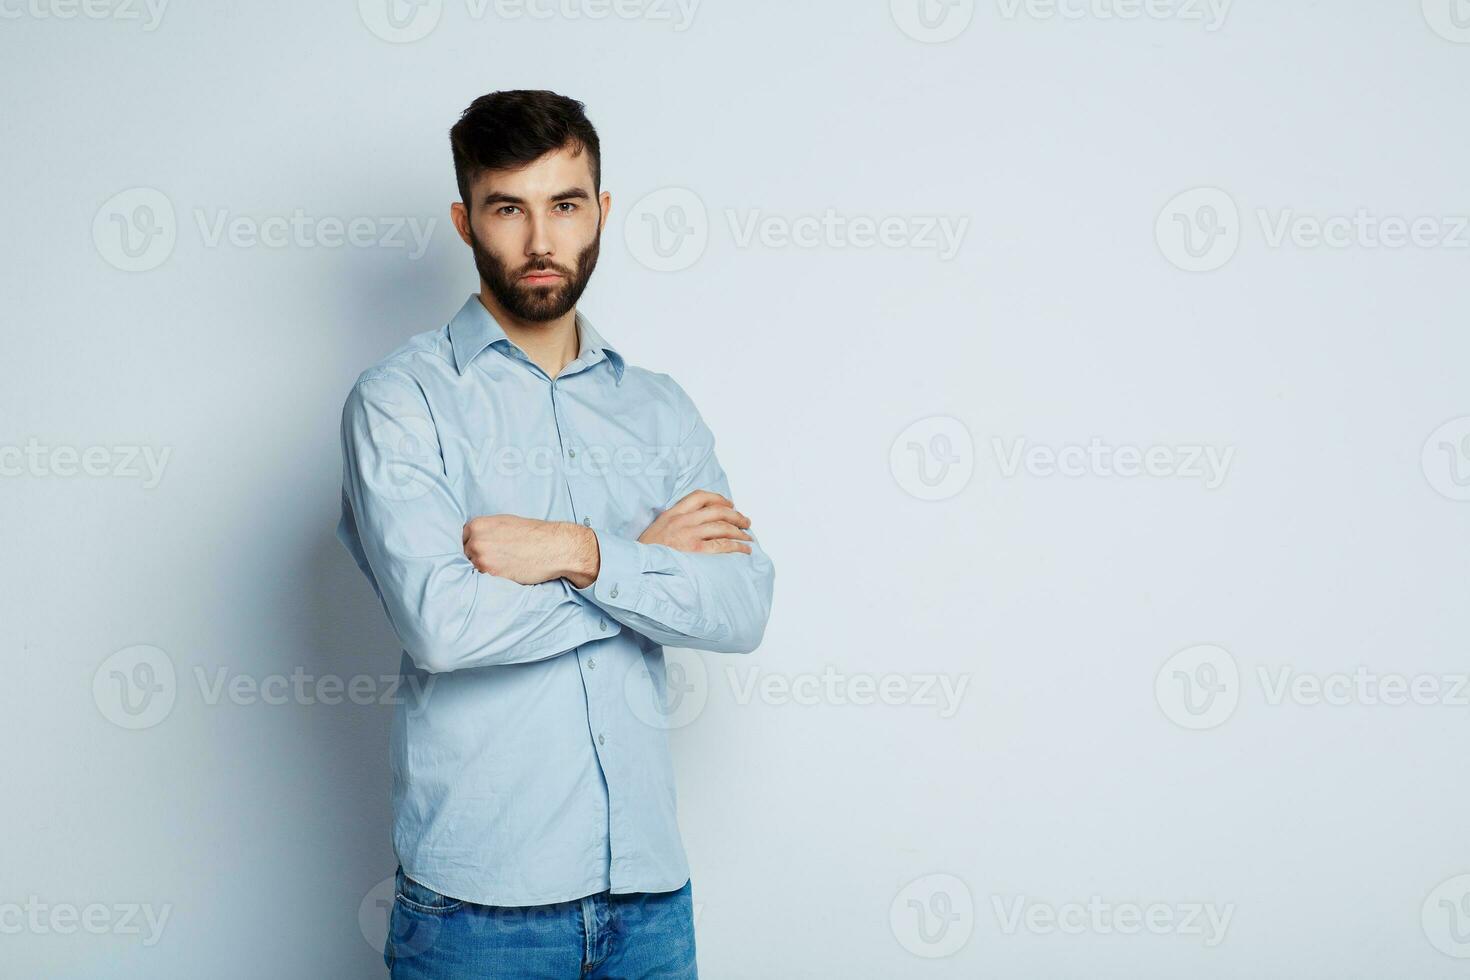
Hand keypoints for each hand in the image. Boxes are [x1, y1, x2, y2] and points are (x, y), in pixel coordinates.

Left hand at [462, 515, 582, 584]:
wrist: (554, 547)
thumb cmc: (533, 534)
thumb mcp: (504, 522)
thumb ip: (485, 530)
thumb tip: (473, 540)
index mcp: (477, 525)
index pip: (461, 539)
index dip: (471, 545)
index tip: (482, 550)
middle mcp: (475, 541)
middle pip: (464, 554)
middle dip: (476, 558)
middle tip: (495, 559)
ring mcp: (482, 559)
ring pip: (472, 568)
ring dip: (483, 569)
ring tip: (501, 566)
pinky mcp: (492, 575)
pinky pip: (482, 579)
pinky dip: (491, 578)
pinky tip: (505, 572)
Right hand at [638, 490, 753, 555]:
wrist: (634, 568)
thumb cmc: (645, 554)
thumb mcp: (656, 530)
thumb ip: (673, 523)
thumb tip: (694, 524)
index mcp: (671, 514)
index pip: (698, 496)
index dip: (718, 498)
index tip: (729, 504)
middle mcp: (681, 521)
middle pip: (717, 510)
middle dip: (735, 515)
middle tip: (745, 521)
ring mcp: (688, 535)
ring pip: (723, 527)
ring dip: (740, 530)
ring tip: (748, 537)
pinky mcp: (695, 552)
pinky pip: (723, 545)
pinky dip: (737, 546)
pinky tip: (744, 549)